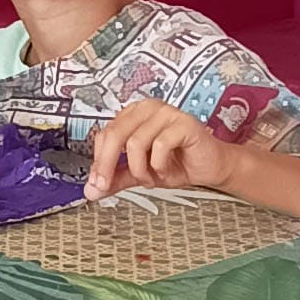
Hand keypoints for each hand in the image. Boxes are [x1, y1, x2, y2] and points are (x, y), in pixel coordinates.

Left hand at [86, 95, 240, 198]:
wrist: (209, 168)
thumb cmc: (176, 163)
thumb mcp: (138, 173)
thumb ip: (115, 179)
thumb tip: (91, 190)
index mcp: (134, 115)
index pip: (105, 134)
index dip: (98, 161)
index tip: (97, 183)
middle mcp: (148, 109)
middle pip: (115, 134)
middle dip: (108, 165)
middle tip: (106, 185)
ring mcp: (167, 113)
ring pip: (136, 143)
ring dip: (141, 170)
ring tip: (152, 177)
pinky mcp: (184, 123)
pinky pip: (160, 146)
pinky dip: (160, 166)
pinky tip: (167, 169)